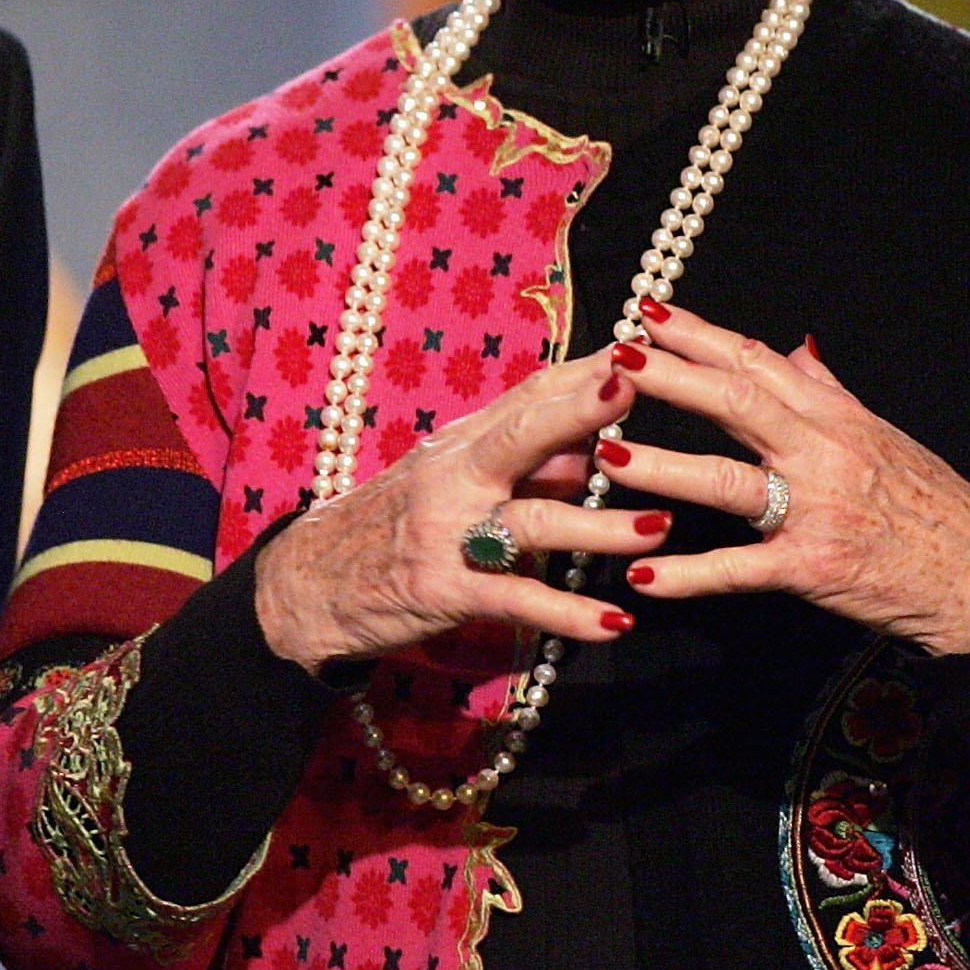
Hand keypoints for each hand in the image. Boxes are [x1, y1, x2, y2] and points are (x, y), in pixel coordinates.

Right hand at [253, 351, 672, 672]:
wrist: (309, 585)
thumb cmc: (391, 528)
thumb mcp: (452, 486)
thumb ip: (524, 470)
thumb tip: (591, 451)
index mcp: (460, 446)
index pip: (526, 397)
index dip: (579, 372)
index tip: (635, 345)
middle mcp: (453, 479)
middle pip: (520, 436)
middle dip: (577, 410)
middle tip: (633, 386)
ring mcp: (448, 534)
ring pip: (533, 523)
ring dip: (601, 526)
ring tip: (661, 526)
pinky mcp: (445, 591)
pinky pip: (516, 600)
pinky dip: (567, 614)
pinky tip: (614, 624)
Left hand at [600, 306, 969, 654]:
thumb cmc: (928, 501)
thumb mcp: (881, 433)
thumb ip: (827, 391)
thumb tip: (793, 347)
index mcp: (834, 416)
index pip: (757, 362)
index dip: (700, 336)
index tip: (649, 313)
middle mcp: (822, 453)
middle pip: (736, 403)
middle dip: (670, 378)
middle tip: (615, 359)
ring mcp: (815, 510)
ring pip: (726, 481)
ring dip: (662, 467)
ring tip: (605, 453)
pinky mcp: (811, 567)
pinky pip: (737, 569)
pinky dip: (686, 573)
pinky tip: (639, 571)